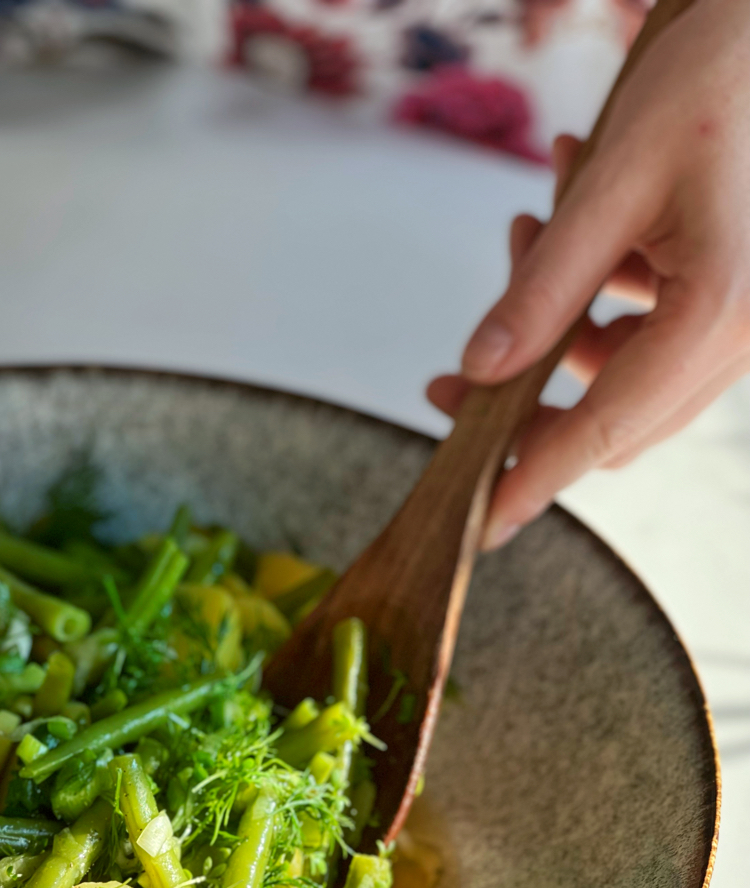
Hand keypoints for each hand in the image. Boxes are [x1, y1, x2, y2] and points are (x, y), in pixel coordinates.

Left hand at [427, 0, 749, 549]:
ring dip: (555, 337)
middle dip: (524, 402)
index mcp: (717, 311)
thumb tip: (480, 367)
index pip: (606, 425)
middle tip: (450, 380)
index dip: (535, 476)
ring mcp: (736, 325)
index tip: (480, 524)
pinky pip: (643, 338)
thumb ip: (543, 286)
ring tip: (525, 234)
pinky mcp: (724, 304)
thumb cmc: (714, 81)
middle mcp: (739, 334)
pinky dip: (593, 305)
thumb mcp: (611, 183)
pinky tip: (564, 223)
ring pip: (621, 382)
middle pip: (611, 419)